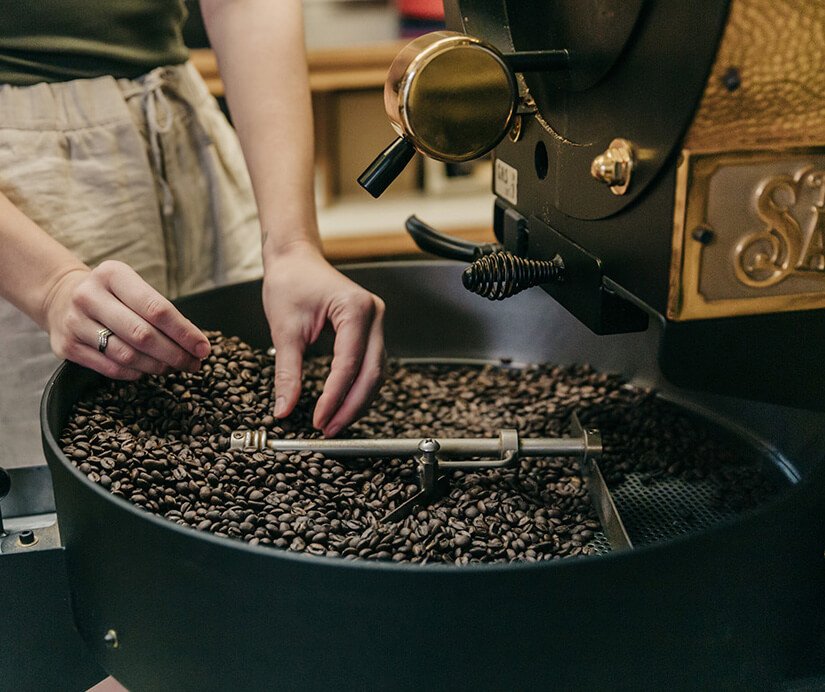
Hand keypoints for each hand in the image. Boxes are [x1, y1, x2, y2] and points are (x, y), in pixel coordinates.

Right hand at [43, 260, 210, 378]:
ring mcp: (75, 322)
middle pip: (143, 335)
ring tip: (174, 368)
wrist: (61, 296)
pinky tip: (148, 370)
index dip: (184, 333)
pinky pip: (111, 368)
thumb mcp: (133, 288)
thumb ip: (160, 312)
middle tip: (193, 364)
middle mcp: (89, 296)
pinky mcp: (67, 347)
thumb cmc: (113, 295)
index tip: (203, 348)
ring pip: (128, 355)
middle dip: (175, 354)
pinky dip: (136, 373)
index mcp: (112, 275)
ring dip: (157, 366)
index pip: (157, 309)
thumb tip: (196, 344)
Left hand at [262, 242, 384, 436]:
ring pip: (376, 373)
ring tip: (333, 423)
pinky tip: (341, 405)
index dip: (335, 397)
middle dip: (351, 406)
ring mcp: (376, 323)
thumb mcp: (284, 330)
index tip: (318, 420)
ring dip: (357, 402)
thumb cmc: (290, 283)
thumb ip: (287, 373)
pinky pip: (371, 366)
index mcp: (356, 309)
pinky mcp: (371, 331)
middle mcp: (374, 315)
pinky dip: (358, 388)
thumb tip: (284, 410)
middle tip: (328, 429)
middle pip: (371, 373)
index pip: (349, 363)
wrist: (295, 260)